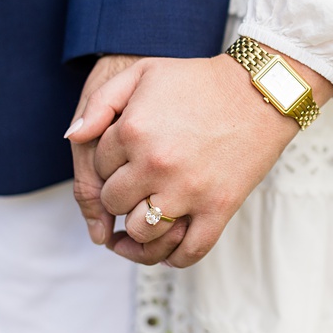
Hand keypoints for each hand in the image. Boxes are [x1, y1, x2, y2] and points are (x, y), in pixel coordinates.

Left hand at [67, 46, 332, 266]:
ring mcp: (187, 191)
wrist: (259, 92)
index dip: (105, 167)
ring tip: (139, 225)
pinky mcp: (218, 209)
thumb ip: (100, 104)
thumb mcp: (142, 74)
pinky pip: (188, 251)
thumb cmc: (198, 81)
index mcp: (132, 131)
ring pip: (142, 233)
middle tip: (129, 192)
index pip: (97, 167)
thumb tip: (73, 138)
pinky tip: (167, 250)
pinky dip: (173, 258)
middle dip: (116, 199)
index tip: (121, 163)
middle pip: (113, 203)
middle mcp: (155, 165)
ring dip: (137, 234)